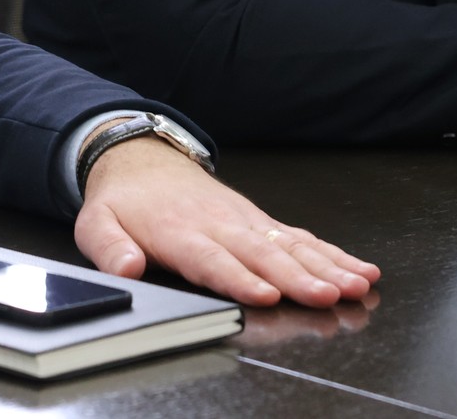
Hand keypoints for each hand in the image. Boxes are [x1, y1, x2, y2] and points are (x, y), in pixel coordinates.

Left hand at [73, 137, 378, 307]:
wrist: (142, 160)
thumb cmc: (124, 202)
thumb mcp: (96, 224)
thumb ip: (109, 248)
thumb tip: (125, 269)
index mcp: (180, 232)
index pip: (213, 260)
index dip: (240, 278)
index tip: (265, 294)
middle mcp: (220, 226)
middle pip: (262, 255)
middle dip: (297, 277)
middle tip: (327, 295)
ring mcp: (245, 222)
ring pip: (290, 246)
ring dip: (326, 266)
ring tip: (357, 284)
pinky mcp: (261, 222)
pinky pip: (300, 238)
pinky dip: (332, 254)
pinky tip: (360, 269)